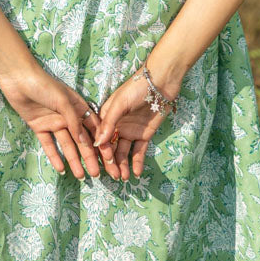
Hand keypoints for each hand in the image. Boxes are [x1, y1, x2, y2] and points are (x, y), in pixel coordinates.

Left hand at [0, 68, 102, 178]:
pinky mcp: (39, 126)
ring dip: (73, 160)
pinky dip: (54, 156)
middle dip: (89, 157)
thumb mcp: (63, 101)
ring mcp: (53, 122)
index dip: (101, 142)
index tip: (109, 159)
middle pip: (81, 140)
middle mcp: (68, 116)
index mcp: (78, 107)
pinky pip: (49, 144)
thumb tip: (85, 142)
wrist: (18, 78)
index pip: (93, 128)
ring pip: (67, 145)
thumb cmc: (44, 85)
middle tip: (96, 174)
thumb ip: (74, 122)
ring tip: (81, 176)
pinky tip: (61, 169)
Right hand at [93, 67, 181, 181]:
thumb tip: (98, 144)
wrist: (161, 82)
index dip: (100, 152)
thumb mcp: (120, 104)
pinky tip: (136, 173)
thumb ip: (109, 124)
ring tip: (123, 178)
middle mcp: (117, 126)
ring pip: (124, 152)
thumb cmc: (136, 88)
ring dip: (123, 165)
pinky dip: (137, 162)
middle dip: (111, 163)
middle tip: (113, 177)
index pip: (101, 138)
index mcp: (106, 117)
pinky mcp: (145, 135)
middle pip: (112, 148)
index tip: (101, 164)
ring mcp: (131, 131)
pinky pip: (139, 151)